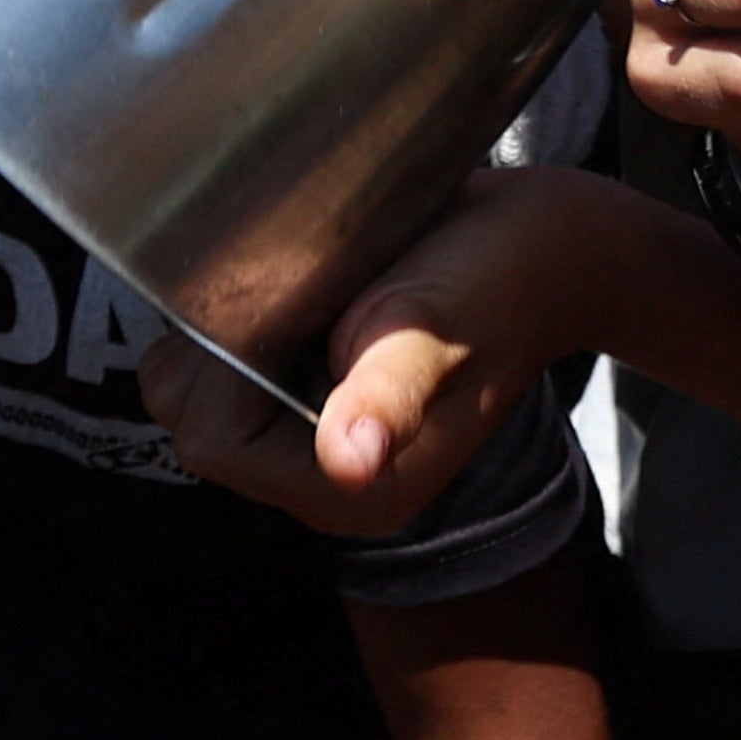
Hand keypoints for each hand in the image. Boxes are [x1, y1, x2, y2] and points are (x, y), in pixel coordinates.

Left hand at [144, 166, 641, 532]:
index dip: (219, 370)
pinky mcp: (314, 398)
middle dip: (215, 348)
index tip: (282, 308)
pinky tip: (300, 294)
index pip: (215, 442)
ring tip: (303, 292)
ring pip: (200, 389)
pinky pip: (230, 367)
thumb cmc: (499, 285)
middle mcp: (329, 481)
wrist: (545, 248)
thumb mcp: (435, 333)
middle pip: (194, 421)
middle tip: (296, 291)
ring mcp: (319, 442)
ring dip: (225, 329)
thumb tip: (352, 463)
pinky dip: (239, 322)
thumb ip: (388, 394)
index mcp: (356, 491)